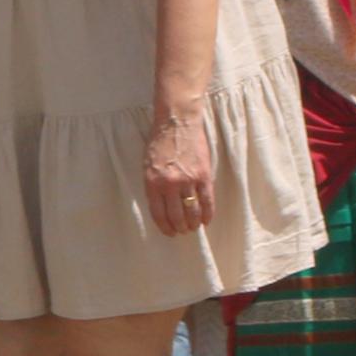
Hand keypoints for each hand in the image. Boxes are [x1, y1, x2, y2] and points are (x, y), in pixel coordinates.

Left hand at [141, 107, 212, 237]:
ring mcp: (188, 181)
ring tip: (193, 227)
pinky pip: (207, 202)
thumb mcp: (147, 165)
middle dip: (180, 228)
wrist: (176, 122)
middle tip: (183, 231)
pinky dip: (208, 214)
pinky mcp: (203, 176)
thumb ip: (153, 185)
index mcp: (152, 182)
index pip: (158, 214)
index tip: (169, 232)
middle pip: (176, 216)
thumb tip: (161, 206)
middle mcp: (170, 185)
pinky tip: (207, 220)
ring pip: (192, 212)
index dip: (165, 227)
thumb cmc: (159, 142)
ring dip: (193, 224)